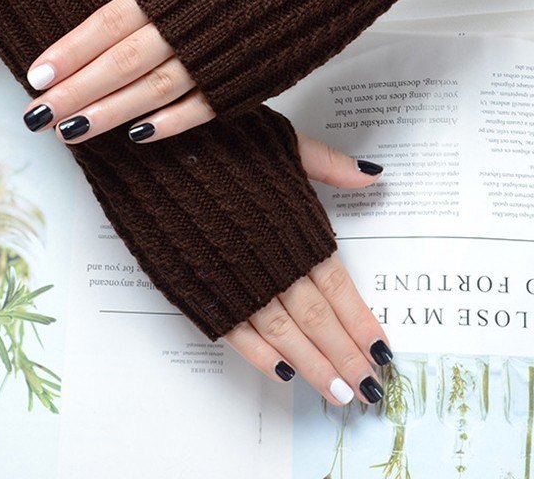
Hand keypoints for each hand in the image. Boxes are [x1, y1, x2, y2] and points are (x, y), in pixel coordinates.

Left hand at [22, 0, 218, 143]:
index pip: (110, 20)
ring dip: (110, 115)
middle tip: (39, 117)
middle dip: (76, 93)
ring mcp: (230, 52)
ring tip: (73, 133)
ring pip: (156, 92)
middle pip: (122, 63)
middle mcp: (199, 20)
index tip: (37, 73)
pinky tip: (140, 135)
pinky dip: (173, 123)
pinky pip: (208, 108)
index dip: (71, 49)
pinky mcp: (260, 75)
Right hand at [224, 132, 389, 404]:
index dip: (361, 321)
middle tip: (369, 391)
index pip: (337, 285)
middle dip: (345, 357)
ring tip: (337, 394)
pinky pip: (234, 330)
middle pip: (316, 319)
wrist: (150, 150)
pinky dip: (258, 355)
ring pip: (282, 334)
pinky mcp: (200, 287)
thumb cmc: (215, 139)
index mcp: (292, 225)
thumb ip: (327, 163)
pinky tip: (281, 373)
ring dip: (312, 367)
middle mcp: (268, 259)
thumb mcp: (280, 141)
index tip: (383, 351)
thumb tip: (373, 174)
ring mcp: (233, 278)